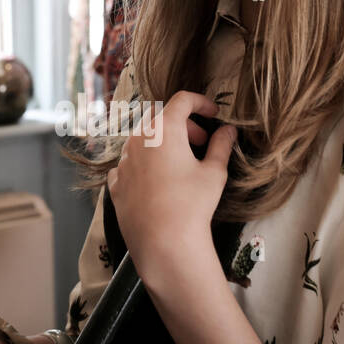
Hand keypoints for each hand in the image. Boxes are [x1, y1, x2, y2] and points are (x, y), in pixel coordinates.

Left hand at [106, 91, 236, 286]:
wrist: (163, 243)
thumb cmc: (192, 205)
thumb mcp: (214, 172)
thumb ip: (221, 145)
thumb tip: (228, 131)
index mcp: (163, 129)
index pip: (182, 100)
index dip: (200, 102)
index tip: (213, 112)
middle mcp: (138, 139)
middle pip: (161, 119)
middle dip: (184, 125)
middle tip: (202, 141)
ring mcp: (123, 161)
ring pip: (143, 140)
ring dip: (163, 144)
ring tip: (181, 162)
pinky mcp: (115, 182)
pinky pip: (129, 164)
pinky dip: (145, 164)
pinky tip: (158, 180)